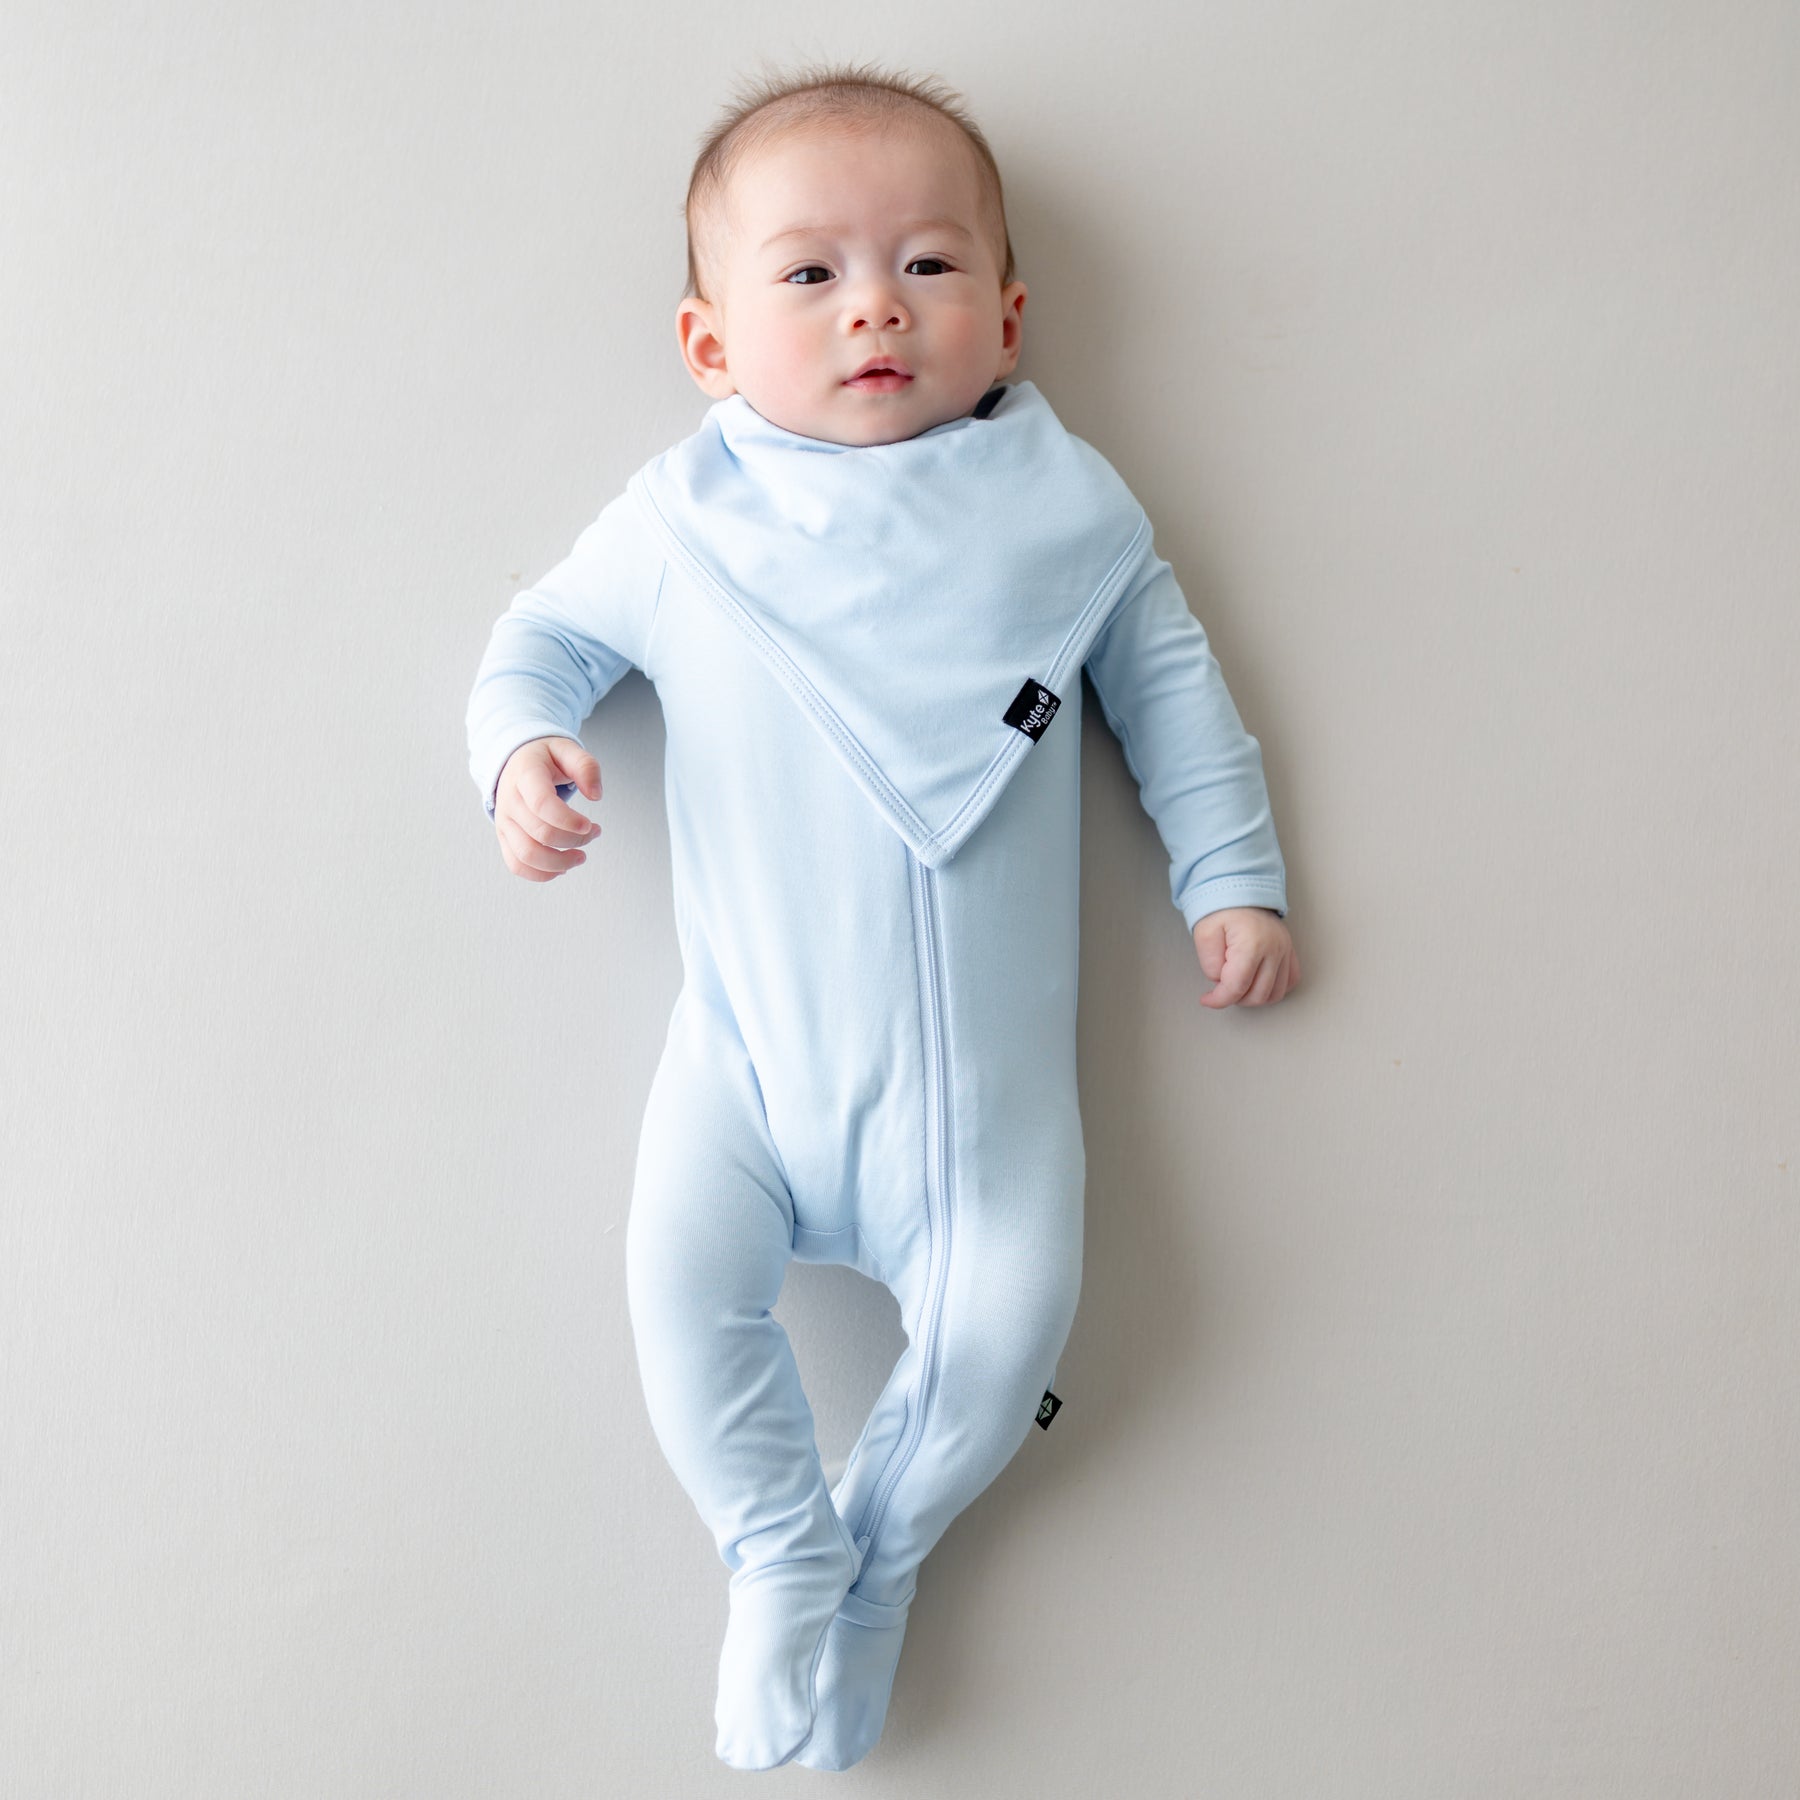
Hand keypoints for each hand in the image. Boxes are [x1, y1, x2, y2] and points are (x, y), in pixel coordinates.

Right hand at [493, 736, 601, 881]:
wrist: (515, 762)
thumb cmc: (544, 758)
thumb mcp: (567, 749)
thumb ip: (586, 767)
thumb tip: (596, 796)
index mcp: (525, 775)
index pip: (542, 804)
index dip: (568, 820)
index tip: (590, 825)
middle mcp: (510, 801)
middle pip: (541, 833)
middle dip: (575, 840)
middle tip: (595, 832)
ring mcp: (505, 822)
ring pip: (528, 855)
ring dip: (560, 862)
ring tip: (581, 856)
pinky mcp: (505, 837)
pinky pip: (517, 865)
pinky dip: (541, 874)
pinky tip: (563, 867)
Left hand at [1193, 907, 1299, 1008]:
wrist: (1240, 890)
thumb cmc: (1222, 909)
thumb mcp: (1204, 934)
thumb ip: (1209, 964)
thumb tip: (1221, 982)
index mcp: (1252, 943)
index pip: (1237, 986)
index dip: (1219, 999)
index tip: (1208, 1000)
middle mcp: (1274, 949)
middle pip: (1257, 995)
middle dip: (1235, 998)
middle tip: (1220, 988)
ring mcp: (1285, 951)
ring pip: (1274, 994)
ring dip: (1253, 997)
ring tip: (1237, 985)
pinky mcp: (1290, 952)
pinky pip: (1289, 982)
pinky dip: (1273, 990)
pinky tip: (1257, 983)